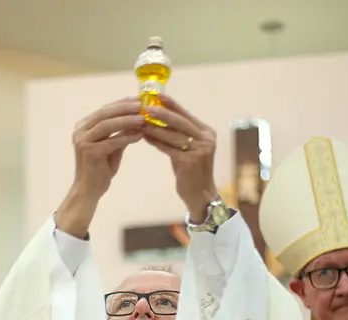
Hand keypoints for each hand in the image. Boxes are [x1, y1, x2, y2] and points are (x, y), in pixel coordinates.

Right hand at [55, 98, 144, 237]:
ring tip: (143, 118)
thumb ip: (120, 133)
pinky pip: (111, 141)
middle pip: (105, 113)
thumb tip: (137, 120)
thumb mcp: (112, 147)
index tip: (137, 99)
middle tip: (142, 105)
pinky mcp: (90, 152)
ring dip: (126, 120)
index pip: (104, 110)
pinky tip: (139, 135)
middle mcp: (80, 131)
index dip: (121, 103)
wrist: (89, 190)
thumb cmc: (100, 169)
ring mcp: (83, 141)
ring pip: (107, 125)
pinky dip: (126, 137)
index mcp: (84, 127)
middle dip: (124, 108)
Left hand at [141, 95, 218, 221]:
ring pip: (173, 135)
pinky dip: (156, 142)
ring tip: (141, 121)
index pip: (186, 115)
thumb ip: (177, 135)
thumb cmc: (191, 172)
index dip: (172, 104)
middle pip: (181, 122)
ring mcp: (200, 150)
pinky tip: (145, 137)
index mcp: (207, 133)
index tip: (157, 95)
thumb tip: (156, 118)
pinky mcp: (190, 162)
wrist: (200, 196)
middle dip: (162, 112)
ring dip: (155, 127)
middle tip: (146, 106)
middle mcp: (206, 139)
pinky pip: (169, 148)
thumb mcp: (187, 150)